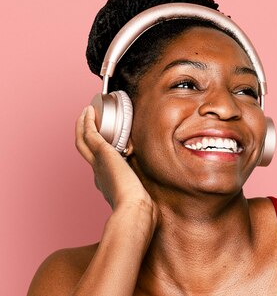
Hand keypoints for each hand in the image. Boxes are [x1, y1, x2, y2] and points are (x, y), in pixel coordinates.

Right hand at [75, 106, 155, 220]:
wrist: (133, 208)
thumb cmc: (139, 209)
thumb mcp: (138, 199)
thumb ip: (141, 197)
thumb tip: (151, 203)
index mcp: (106, 183)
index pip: (99, 164)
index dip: (98, 153)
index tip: (104, 144)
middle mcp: (98, 172)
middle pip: (85, 150)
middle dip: (84, 135)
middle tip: (87, 121)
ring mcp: (97, 163)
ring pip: (82, 140)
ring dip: (83, 125)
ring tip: (87, 112)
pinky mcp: (102, 153)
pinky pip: (89, 134)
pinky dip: (88, 122)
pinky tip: (89, 112)